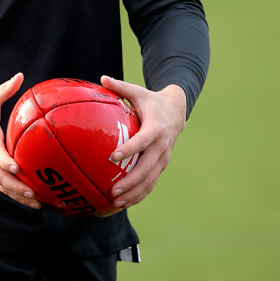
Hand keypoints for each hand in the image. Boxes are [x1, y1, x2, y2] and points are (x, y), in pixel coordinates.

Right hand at [0, 73, 41, 209]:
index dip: (4, 161)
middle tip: (34, 192)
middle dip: (16, 186)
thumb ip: (6, 89)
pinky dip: (13, 195)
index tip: (17, 167)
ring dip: (17, 195)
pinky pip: (0, 186)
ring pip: (0, 185)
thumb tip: (20, 75)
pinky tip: (29, 201)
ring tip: (37, 203)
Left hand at [100, 75, 186, 210]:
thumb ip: (120, 86)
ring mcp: (163, 159)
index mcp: (156, 128)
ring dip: (134, 193)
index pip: (142, 141)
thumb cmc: (151, 101)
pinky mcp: (161, 165)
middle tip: (112, 190)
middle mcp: (162, 147)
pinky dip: (139, 194)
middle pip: (146, 168)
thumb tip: (102, 78)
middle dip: (130, 182)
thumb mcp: (138, 91)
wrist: (177, 111)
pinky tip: (124, 202)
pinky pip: (151, 183)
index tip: (113, 157)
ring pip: (150, 181)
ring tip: (116, 202)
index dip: (129, 150)